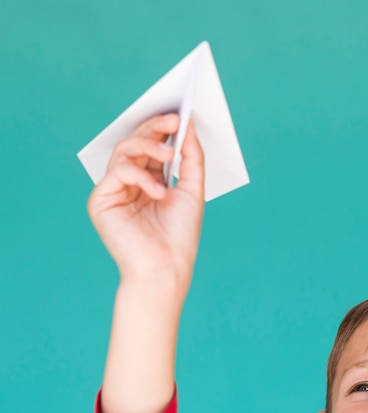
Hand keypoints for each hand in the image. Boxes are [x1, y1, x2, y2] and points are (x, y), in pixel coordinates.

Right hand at [88, 114, 204, 292]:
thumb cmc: (180, 235)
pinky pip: (118, 172)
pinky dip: (140, 177)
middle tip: (174, 120)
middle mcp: (130, 181)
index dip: (164, 128)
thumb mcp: (192, 190)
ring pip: (125, 150)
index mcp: (150, 179)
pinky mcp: (101, 200)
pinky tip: (158, 192)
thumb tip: (189, 126)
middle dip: (155, 128)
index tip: (181, 114)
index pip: (153, 145)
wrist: (166, 268)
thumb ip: (192, 158)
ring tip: (170, 153)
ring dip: (149, 146)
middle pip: (136, 141)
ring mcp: (114, 189)